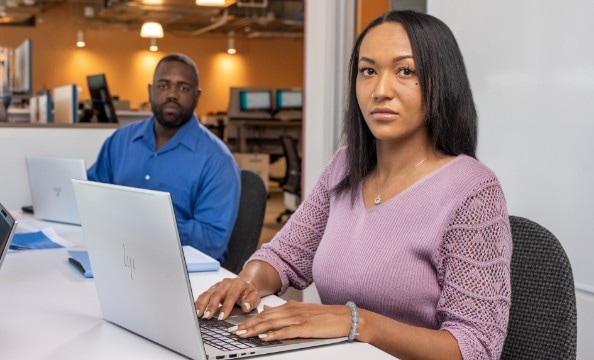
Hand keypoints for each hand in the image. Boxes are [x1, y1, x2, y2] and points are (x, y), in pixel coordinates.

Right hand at [194, 277, 260, 319]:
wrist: (245, 285)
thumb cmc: (249, 293)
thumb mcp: (255, 297)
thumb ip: (251, 302)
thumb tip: (245, 306)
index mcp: (238, 284)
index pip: (231, 295)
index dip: (226, 306)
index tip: (222, 317)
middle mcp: (226, 283)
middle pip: (217, 293)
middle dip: (211, 306)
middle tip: (207, 317)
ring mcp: (218, 285)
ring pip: (208, 293)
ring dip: (202, 304)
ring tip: (198, 314)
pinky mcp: (212, 289)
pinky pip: (204, 295)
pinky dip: (199, 302)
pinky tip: (195, 310)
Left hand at [229, 301, 351, 340]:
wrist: (344, 317)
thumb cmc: (324, 316)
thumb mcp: (301, 310)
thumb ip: (282, 311)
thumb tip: (266, 310)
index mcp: (289, 307)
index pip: (264, 314)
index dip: (249, 321)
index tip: (236, 326)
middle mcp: (291, 311)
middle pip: (264, 319)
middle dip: (247, 326)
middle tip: (232, 332)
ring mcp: (298, 319)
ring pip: (272, 324)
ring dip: (255, 330)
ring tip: (242, 335)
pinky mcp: (306, 328)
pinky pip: (287, 332)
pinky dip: (274, 335)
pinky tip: (265, 338)